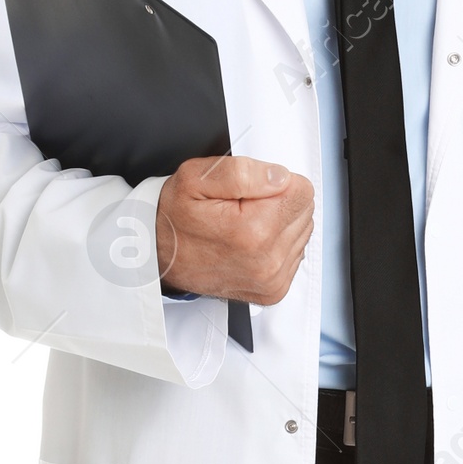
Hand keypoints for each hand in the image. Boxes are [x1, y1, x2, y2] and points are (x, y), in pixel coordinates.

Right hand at [155, 155, 313, 304]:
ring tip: (243, 226)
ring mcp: (272, 280)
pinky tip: (249, 243)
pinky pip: (294, 254)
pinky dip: (276, 245)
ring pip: (302, 232)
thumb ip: (242, 172)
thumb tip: (280, 177)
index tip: (249, 192)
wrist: (157, 257)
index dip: (276, 182)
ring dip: (279, 224)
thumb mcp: (195, 178)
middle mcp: (268, 261)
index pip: (303, 191)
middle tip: (242, 208)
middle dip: (279, 203)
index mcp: (254, 230)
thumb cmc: (175, 217)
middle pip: (305, 212)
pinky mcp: (273, 291)